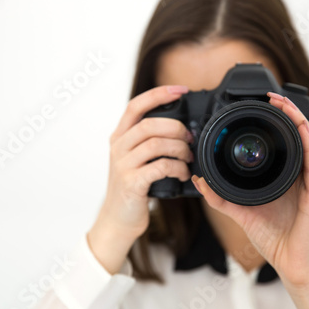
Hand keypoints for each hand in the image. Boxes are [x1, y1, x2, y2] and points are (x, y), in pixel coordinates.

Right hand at [88, 85, 192, 273]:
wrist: (118, 218)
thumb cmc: (134, 186)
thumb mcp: (136, 158)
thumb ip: (150, 141)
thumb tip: (184, 129)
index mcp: (120, 136)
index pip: (136, 105)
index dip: (159, 94)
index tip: (181, 90)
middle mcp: (118, 147)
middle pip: (149, 124)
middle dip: (176, 128)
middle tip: (190, 138)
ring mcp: (123, 165)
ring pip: (156, 144)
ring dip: (180, 149)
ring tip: (189, 158)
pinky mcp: (131, 182)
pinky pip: (160, 167)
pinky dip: (177, 167)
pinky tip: (183, 173)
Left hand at [191, 92, 308, 286]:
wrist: (291, 264)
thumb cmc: (273, 239)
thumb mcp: (241, 211)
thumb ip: (220, 196)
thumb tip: (199, 180)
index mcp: (283, 178)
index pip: (281, 143)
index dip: (274, 122)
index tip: (260, 106)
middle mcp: (299, 176)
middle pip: (296, 136)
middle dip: (286, 112)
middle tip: (272, 96)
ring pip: (307, 141)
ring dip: (297, 120)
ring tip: (283, 103)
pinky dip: (308, 141)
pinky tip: (300, 126)